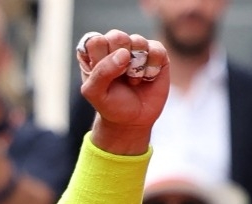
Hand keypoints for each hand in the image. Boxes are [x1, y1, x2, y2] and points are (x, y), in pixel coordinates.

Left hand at [76, 30, 169, 153]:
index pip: (94, 41)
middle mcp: (114, 46)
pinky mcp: (156, 53)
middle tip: (119, 76)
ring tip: (132, 80)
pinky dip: (151, 67)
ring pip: (138, 41)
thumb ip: (101, 72)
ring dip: (135, 66)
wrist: (132, 119)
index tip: (103, 75)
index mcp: (94, 53)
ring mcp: (136, 48)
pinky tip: (146, 78)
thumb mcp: (95, 93)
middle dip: (118, 59)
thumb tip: (124, 54)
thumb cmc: (110, 104)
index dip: (100, 58)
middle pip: (116, 36)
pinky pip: (157, 49)